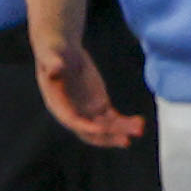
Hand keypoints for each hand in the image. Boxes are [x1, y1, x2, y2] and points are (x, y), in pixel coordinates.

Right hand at [33, 31, 144, 149]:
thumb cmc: (53, 51)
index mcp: (58, 105)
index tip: (103, 128)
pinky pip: (113, 119)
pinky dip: (125, 122)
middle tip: (125, 139)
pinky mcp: (100, 105)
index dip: (88, 127)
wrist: (62, 50)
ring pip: (106, 127)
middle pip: (91, 131)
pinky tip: (139, 122)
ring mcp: (87, 111)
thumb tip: (54, 68)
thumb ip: (53, 63)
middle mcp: (73, 113)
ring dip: (122, 130)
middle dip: (109, 136)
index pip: (73, 121)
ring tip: (139, 128)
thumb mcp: (51, 56)